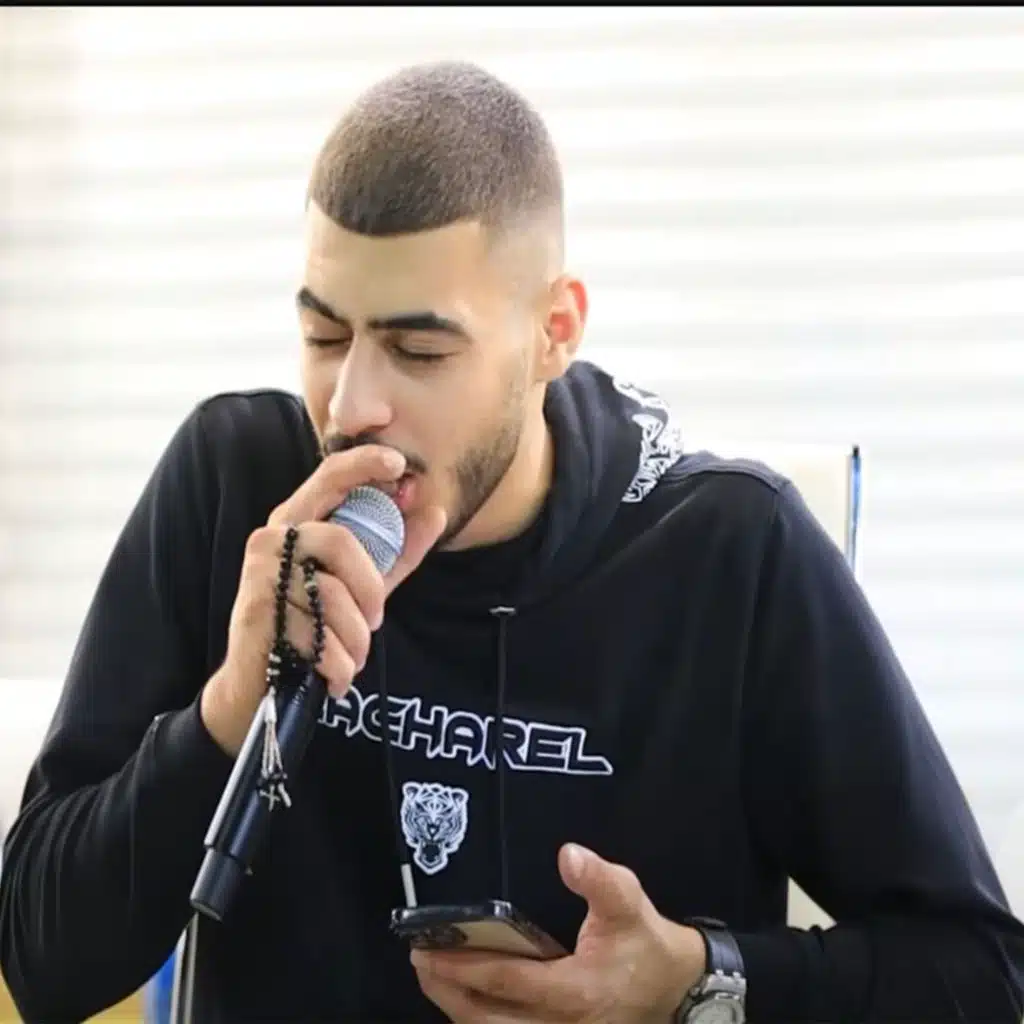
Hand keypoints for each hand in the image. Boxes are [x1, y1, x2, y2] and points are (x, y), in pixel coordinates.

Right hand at [202, 444, 445, 755]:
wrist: (260, 686)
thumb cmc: (314, 626)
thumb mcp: (362, 584)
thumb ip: (396, 550)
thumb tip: (436, 512)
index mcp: (297, 523)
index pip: (329, 476)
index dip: (364, 463)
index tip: (399, 464)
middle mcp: (271, 539)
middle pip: (339, 541)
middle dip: (370, 588)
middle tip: (375, 620)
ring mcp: (260, 574)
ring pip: (334, 596)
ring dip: (355, 638)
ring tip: (350, 655)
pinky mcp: (256, 612)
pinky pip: (320, 636)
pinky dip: (338, 663)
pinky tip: (333, 674)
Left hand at [411, 844, 705, 1022]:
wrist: (676, 989)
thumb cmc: (644, 941)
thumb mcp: (628, 902)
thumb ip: (598, 879)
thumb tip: (567, 855)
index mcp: (576, 991)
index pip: (509, 982)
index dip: (466, 967)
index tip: (430, 948)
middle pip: (489, 1019)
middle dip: (449, 992)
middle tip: (420, 962)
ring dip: (459, 1010)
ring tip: (432, 978)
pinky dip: (481, 1021)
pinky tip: (463, 1001)